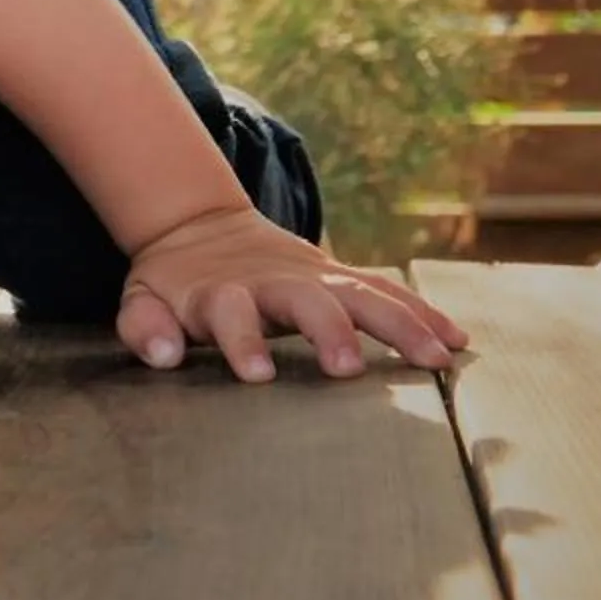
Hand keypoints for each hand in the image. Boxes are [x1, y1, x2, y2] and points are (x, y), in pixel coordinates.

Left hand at [117, 205, 468, 381]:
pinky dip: (421, 313)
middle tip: (346, 369)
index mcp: (222, 290)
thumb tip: (161, 354)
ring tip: (436, 359)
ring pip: (361, 293)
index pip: (230, 312)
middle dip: (328, 331)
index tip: (257, 373)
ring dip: (399, 324)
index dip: (241, 338)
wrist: (200, 226)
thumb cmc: (173, 282)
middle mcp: (274, 280)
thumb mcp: (143, 299)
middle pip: (306, 300)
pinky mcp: (340, 277)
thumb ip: (144, 326)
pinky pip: (386, 292)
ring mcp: (313, 276)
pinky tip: (457, 339)